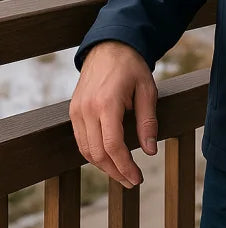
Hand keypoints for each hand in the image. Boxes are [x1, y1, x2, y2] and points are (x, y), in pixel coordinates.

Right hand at [69, 40, 158, 188]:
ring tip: (123, 173)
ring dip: (104, 166)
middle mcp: (87, 109)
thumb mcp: (147, 90)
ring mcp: (76, 110)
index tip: (138, 178)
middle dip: (115, 171)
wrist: (109, 46)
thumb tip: (150, 151)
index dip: (125, 166)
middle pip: (97, 153)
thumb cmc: (131, 67)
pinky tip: (110, 158)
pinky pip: (81, 140)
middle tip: (133, 181)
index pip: (112, 146)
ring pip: (86, 150)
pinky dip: (94, 154)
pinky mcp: (73, 111)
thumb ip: (148, 121)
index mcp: (106, 102)